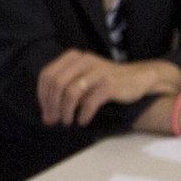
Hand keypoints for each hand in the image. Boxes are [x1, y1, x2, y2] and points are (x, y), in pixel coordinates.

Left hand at [37, 50, 180, 127]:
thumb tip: (47, 115)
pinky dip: (83, 114)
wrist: (138, 78)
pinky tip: (82, 121)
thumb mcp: (83, 78)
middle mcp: (83, 61)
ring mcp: (97, 71)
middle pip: (57, 84)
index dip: (42, 95)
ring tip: (67, 122)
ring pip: (70, 92)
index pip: (47, 75)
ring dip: (65, 111)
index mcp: (73, 57)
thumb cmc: (106, 81)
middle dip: (51, 105)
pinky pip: (89, 102)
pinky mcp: (109, 84)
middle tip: (53, 120)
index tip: (45, 111)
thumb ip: (65, 90)